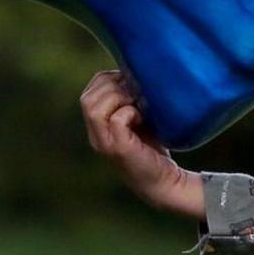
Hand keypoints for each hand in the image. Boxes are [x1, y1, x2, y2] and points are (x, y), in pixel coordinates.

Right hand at [80, 69, 203, 219]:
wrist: (165, 182)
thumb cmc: (154, 150)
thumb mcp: (140, 119)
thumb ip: (131, 101)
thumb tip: (137, 72)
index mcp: (97, 127)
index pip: (89, 93)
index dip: (109, 80)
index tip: (132, 82)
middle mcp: (95, 136)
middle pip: (87, 99)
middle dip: (113, 87)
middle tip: (137, 92)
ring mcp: (104, 143)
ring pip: (94, 107)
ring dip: (118, 97)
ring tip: (138, 103)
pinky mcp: (118, 149)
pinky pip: (115, 119)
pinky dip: (130, 112)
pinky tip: (143, 118)